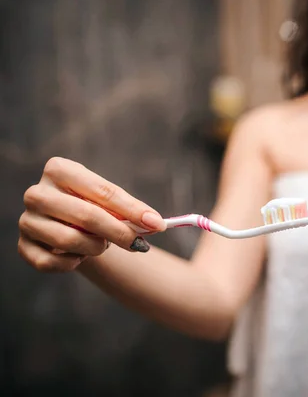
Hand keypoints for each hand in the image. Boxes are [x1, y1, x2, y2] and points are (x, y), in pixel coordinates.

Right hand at [18, 157, 165, 272]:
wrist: (67, 225)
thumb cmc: (93, 207)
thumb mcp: (111, 202)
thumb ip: (130, 210)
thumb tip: (154, 223)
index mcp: (59, 170)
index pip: (102, 191)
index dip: (133, 209)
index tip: (157, 224)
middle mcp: (37, 193)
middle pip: (87, 216)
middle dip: (119, 232)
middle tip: (139, 244)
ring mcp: (27, 220)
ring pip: (70, 241)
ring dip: (96, 248)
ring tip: (101, 244)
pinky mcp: (23, 246)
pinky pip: (54, 262)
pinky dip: (74, 263)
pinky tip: (78, 255)